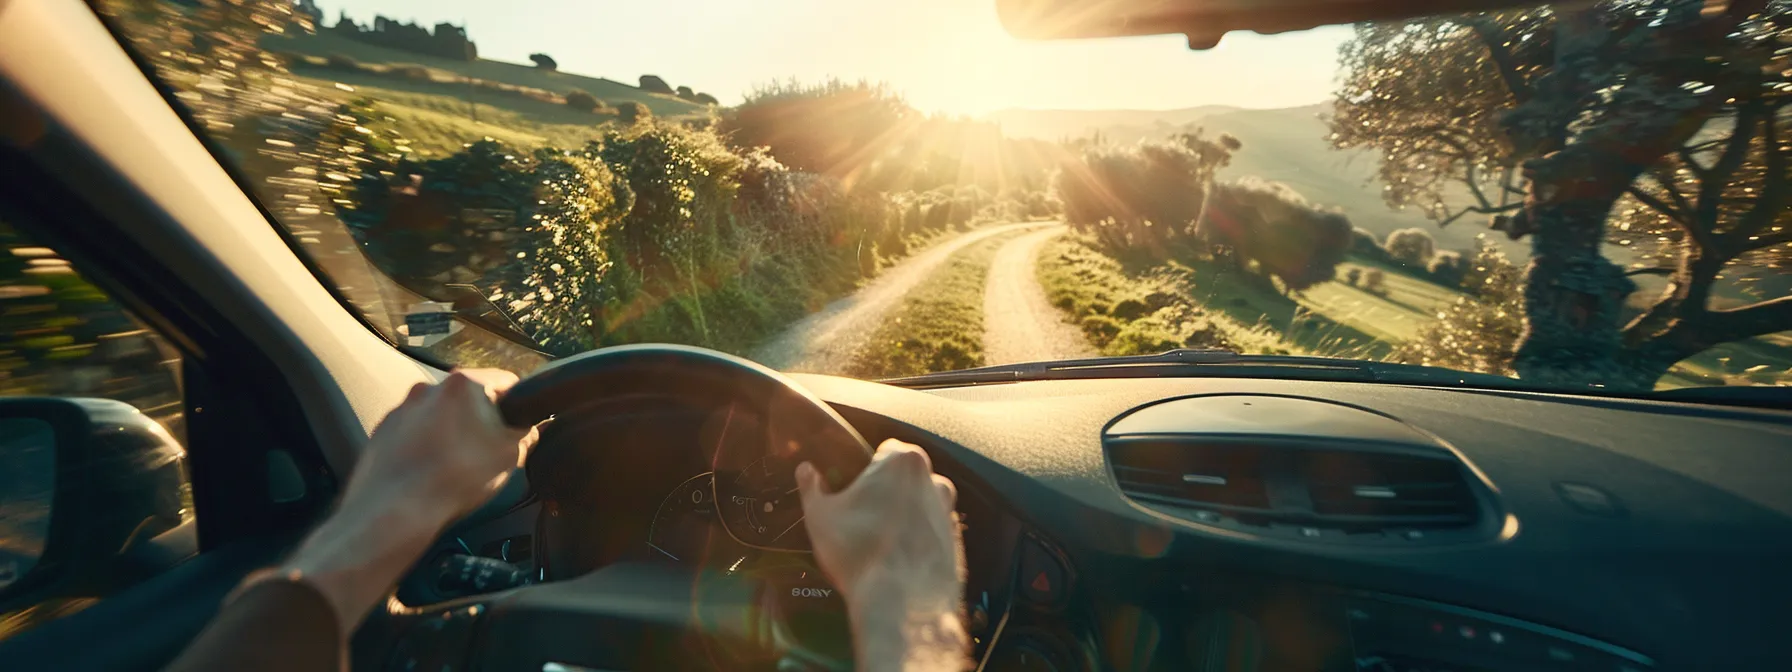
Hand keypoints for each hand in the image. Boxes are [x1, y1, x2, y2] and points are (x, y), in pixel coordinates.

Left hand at [278, 370, 535, 636]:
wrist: (396, 510)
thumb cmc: (455, 479)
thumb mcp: (509, 457)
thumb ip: (525, 435)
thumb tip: (530, 429)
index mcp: (463, 385)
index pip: (506, 382)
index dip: (519, 405)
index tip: (518, 426)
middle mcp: (428, 388)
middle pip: (469, 398)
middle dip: (480, 420)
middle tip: (487, 452)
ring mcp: (401, 409)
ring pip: (439, 415)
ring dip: (451, 433)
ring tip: (455, 467)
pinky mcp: (383, 431)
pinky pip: (414, 433)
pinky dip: (424, 447)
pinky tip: (430, 472)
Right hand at [796, 439, 967, 671]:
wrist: (902, 605)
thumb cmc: (860, 553)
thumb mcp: (820, 516)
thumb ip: (811, 487)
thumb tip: (805, 471)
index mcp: (902, 462)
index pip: (883, 450)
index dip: (864, 469)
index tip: (852, 488)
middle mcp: (934, 480)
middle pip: (904, 477)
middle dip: (885, 492)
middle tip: (861, 518)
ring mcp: (949, 512)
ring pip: (920, 505)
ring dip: (903, 516)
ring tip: (877, 543)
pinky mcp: (957, 542)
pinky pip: (931, 533)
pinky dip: (917, 541)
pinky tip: (896, 560)